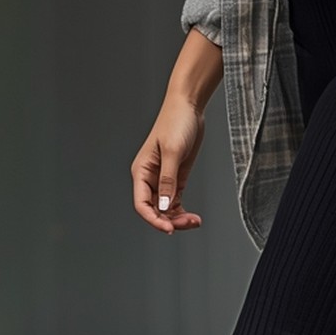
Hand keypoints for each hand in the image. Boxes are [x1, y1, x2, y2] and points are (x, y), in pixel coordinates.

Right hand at [130, 93, 205, 233]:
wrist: (189, 107)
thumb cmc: (176, 122)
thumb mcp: (173, 152)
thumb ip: (168, 180)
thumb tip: (163, 205)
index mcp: (141, 171)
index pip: (141, 203)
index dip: (153, 219)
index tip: (168, 228)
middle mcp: (149, 178)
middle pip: (154, 209)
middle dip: (169, 220)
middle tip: (188, 223)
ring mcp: (163, 179)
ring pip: (165, 208)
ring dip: (178, 218)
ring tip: (194, 221)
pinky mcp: (176, 178)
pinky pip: (175, 201)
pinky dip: (182, 211)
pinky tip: (192, 217)